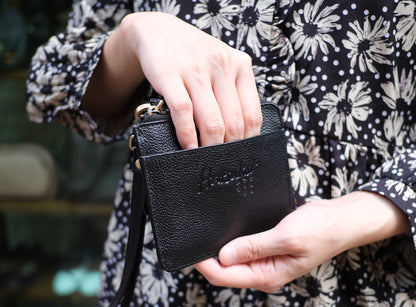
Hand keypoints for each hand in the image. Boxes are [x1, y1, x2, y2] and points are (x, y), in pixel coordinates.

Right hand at [83, 12, 261, 148]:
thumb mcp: (222, 66)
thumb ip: (234, 92)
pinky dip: (187, 135)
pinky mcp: (170, 75)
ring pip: (211, 120)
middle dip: (228, 147)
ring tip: (205, 157)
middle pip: (233, 121)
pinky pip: (183, 112)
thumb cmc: (194, 57)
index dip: (247, 140)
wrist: (158, 31)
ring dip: (209, 146)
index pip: (252, 113)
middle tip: (221, 160)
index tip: (240, 153)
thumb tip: (240, 133)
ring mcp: (195, 69)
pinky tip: (188, 146)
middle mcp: (221, 65)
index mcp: (240, 65)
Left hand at [195, 192, 409, 291]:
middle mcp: (264, 274)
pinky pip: (243, 251)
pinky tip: (224, 233)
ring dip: (219, 251)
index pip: (226, 277)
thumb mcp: (286, 238)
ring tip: (204, 235)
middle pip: (226, 272)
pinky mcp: (267, 250)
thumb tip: (224, 256)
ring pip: (233, 261)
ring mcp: (266, 263)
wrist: (341, 220)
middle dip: (208, 260)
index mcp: (267, 276)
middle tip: (193, 239)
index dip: (205, 265)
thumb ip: (254, 247)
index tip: (190, 251)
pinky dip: (232, 244)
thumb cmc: (320, 229)